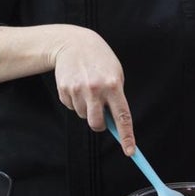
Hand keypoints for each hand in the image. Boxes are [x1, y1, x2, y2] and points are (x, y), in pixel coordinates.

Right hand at [51, 27, 134, 153]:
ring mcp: (78, 89)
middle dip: (99, 125)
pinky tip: (76, 85)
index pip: (122, 117)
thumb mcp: (115, 74)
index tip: (130, 152)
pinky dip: (74, 100)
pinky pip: (71, 107)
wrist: (74, 43)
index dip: (126, 136)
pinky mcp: (64, 89)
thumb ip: (116, 97)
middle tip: (100, 114)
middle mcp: (95, 89)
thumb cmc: (100, 61)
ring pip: (83, 115)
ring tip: (87, 88)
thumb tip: (114, 124)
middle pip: (97, 124)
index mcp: (113, 85)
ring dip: (86, 108)